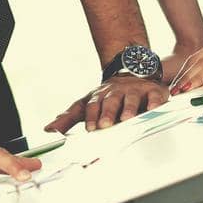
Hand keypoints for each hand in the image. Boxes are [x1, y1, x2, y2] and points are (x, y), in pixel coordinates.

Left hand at [46, 74, 166, 132]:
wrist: (132, 72)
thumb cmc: (108, 96)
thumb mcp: (87, 104)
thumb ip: (69, 117)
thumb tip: (48, 129)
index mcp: (99, 97)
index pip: (92, 106)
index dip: (90, 117)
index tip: (89, 128)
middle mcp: (115, 93)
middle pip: (110, 102)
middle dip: (107, 113)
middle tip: (104, 125)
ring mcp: (134, 91)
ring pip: (130, 99)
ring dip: (128, 109)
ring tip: (126, 119)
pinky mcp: (153, 91)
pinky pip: (154, 97)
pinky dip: (154, 103)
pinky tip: (152, 110)